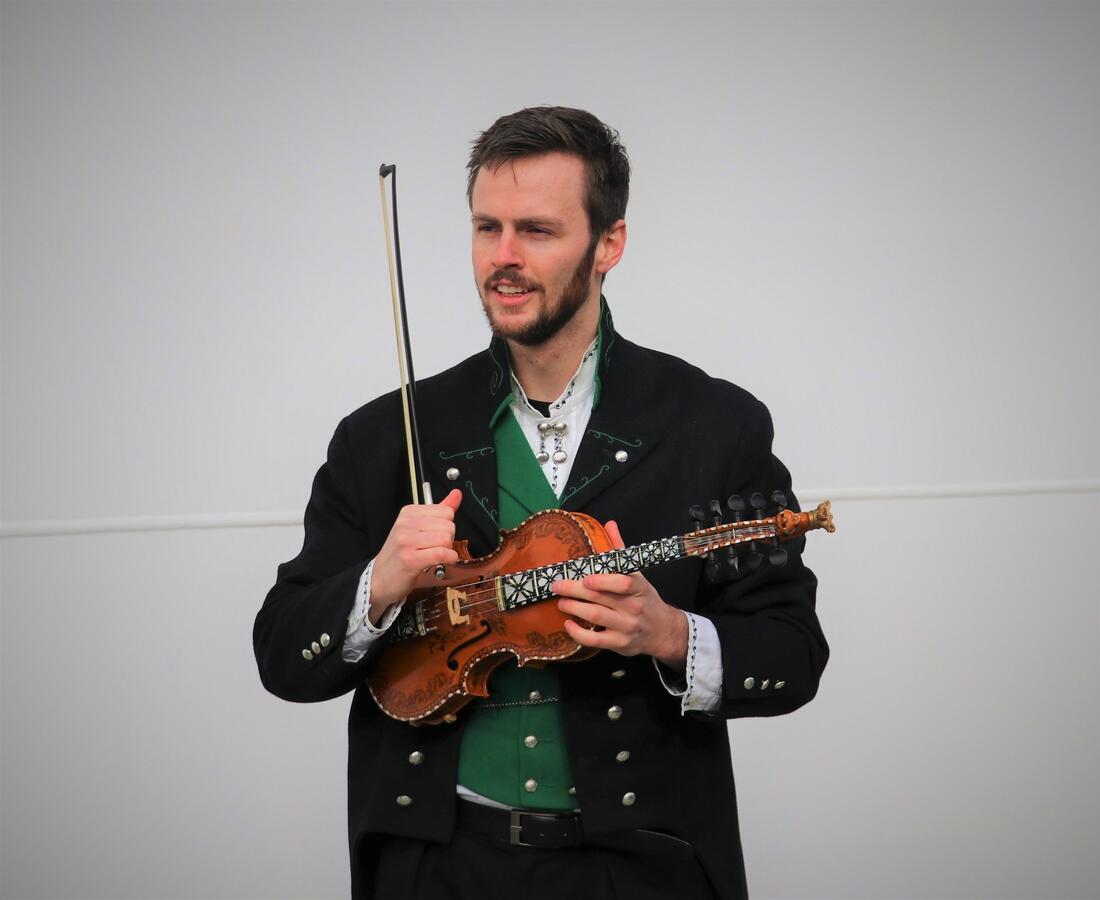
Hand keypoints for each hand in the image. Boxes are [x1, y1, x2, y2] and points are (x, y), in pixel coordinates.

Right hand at [369, 489, 461, 621]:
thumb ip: (440, 510)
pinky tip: (443, 562)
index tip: (436, 535)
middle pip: (449, 525)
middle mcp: (406, 523)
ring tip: (435, 555)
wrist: (379, 578)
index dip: (447, 526)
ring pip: (446, 539)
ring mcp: (406, 541)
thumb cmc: (400, 554)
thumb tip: (457, 494)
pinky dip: (449, 559)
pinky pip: (442, 554)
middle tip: (435, 548)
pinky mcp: (410, 559)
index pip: (446, 511)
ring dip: (448, 551)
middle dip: (449, 539)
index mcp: (409, 512)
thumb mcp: (417, 528)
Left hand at [554, 520, 688, 669]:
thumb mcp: (637, 575)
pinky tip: (568, 624)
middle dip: (575, 591)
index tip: (585, 577)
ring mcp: (626, 627)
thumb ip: (621, 550)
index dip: (603, 581)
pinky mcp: (619, 643)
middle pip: (602, 598)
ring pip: (596, 617)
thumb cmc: (644, 599)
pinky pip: (595, 640)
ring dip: (574, 609)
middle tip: (557, 585)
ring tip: (561, 602)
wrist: (662, 631)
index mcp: (638, 588)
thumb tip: (609, 524)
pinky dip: (578, 633)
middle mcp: (633, 607)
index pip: (623, 583)